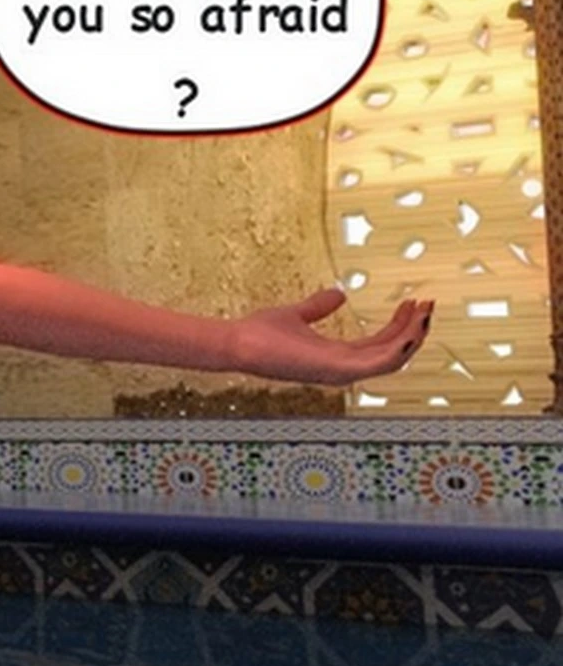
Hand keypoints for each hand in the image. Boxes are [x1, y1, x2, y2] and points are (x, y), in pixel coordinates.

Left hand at [230, 289, 431, 385]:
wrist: (237, 342)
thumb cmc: (259, 334)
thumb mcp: (297, 314)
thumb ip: (318, 306)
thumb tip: (338, 293)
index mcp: (337, 355)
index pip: (379, 344)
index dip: (400, 325)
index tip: (413, 303)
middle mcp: (343, 367)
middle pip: (391, 352)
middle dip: (414, 329)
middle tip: (428, 304)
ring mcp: (340, 371)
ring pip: (391, 359)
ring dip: (413, 336)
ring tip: (425, 310)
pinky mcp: (335, 369)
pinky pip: (378, 363)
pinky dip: (399, 347)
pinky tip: (411, 328)